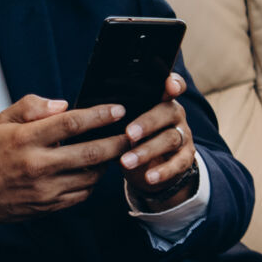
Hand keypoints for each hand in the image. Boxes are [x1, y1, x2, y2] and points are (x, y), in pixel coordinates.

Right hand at [0, 96, 130, 230]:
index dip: (99, 115)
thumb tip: (64, 104)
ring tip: (116, 151)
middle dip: (118, 143)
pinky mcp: (50, 206)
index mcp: (25, 140)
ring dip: (108, 163)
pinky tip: (95, 170)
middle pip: (90, 153)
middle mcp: (38, 165)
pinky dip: (94, 181)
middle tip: (133, 134)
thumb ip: (31, 107)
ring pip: (92, 176)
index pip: (70, 124)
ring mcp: (45, 189)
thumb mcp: (1, 122)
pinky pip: (84, 193)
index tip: (119, 110)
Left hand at [119, 73, 198, 208]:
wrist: (152, 166)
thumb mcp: (124, 122)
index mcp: (161, 100)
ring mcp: (183, 136)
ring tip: (126, 162)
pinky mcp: (186, 157)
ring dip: (148, 151)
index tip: (167, 85)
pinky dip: (164, 171)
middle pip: (167, 113)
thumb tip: (76, 109)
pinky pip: (179, 163)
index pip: (173, 85)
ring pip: (171, 139)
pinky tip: (149, 177)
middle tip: (129, 134)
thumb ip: (112, 114)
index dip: (173, 83)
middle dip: (148, 123)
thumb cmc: (131, 138)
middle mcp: (175, 115)